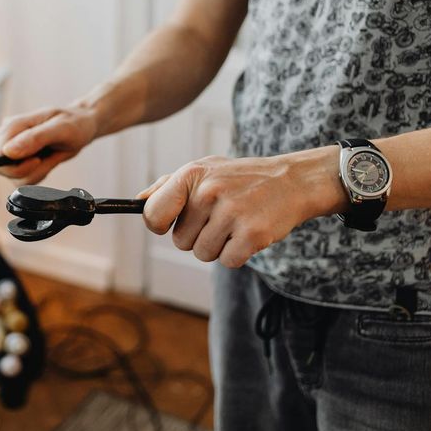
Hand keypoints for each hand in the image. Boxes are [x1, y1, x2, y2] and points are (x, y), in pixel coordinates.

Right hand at [0, 104, 98, 183]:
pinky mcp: (20, 160)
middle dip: (29, 170)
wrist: (82, 126)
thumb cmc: (74, 122)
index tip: (37, 160)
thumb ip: (34, 138)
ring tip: (50, 156)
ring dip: (37, 172)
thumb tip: (9, 151)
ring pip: (15, 178)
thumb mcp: (60, 128)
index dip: (15, 165)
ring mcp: (13, 150)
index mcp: (13, 126)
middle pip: (2, 169)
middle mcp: (8, 138)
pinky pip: (24, 179)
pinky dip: (39, 174)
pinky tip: (47, 160)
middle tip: (47, 157)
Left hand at [137, 148, 345, 267]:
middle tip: (219, 217)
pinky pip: (227, 261)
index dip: (159, 225)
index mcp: (191, 175)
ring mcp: (231, 213)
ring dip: (218, 246)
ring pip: (202, 254)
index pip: (153, 214)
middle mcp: (208, 192)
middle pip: (180, 241)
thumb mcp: (204, 169)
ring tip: (234, 224)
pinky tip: (248, 233)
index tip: (169, 224)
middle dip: (197, 235)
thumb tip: (138, 202)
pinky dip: (237, 254)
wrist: (292, 180)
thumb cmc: (240, 178)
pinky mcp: (252, 234)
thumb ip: (168, 186)